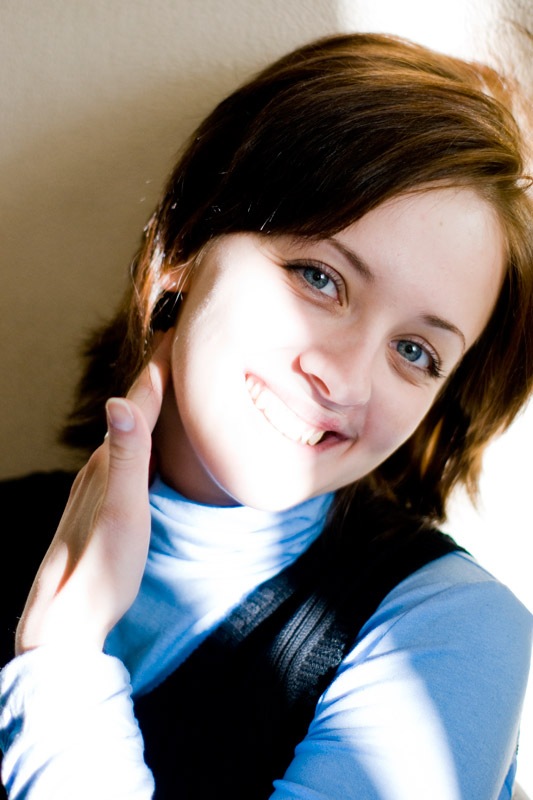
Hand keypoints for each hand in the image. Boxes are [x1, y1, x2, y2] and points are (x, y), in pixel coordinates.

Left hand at [15, 333, 172, 654]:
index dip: (160, 369)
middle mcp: (100, 468)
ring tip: (173, 387)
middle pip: (133, 412)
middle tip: (184, 351)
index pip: (137, 403)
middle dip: (158, 379)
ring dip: (151, 407)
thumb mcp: (122, 511)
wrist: (66, 619)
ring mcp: (98, 488)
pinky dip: (144, 439)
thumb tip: (121, 401)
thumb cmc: (101, 569)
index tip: (179, 334)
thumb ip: (127, 457)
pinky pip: (128, 458)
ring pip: (129, 435)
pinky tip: (149, 447)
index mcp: (108, 463)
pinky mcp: (102, 506)